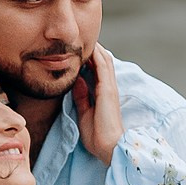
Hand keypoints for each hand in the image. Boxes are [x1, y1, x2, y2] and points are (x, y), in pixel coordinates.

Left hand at [71, 43, 122, 166]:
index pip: (97, 71)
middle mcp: (108, 88)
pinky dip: (97, 57)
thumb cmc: (97, 135)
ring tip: (87, 38)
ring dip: (96, 50)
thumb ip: (81, 97)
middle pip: (103, 62)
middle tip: (83, 39)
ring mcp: (109, 88)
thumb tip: (76, 81)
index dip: (90, 59)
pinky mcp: (108, 90)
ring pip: (104, 61)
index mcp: (103, 94)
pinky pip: (103, 68)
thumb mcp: (84, 113)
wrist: (108, 146)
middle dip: (94, 50)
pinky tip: (91, 48)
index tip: (80, 51)